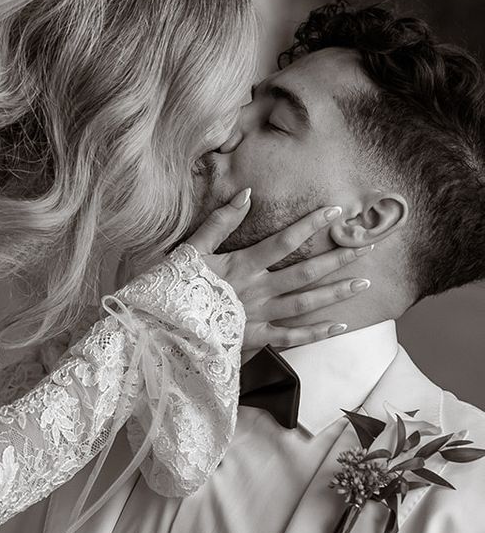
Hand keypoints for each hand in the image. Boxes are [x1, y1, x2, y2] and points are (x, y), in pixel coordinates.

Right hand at [187, 188, 373, 356]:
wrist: (165, 329)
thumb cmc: (174, 286)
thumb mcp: (190, 249)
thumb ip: (219, 222)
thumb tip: (246, 193)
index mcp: (241, 265)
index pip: (283, 241)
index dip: (310, 225)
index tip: (336, 211)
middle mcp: (257, 289)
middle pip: (305, 273)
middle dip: (338, 259)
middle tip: (368, 247)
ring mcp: (259, 316)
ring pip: (305, 304)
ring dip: (336, 293)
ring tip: (364, 283)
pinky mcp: (255, 338)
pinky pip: (292, 337)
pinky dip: (317, 333)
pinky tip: (340, 326)